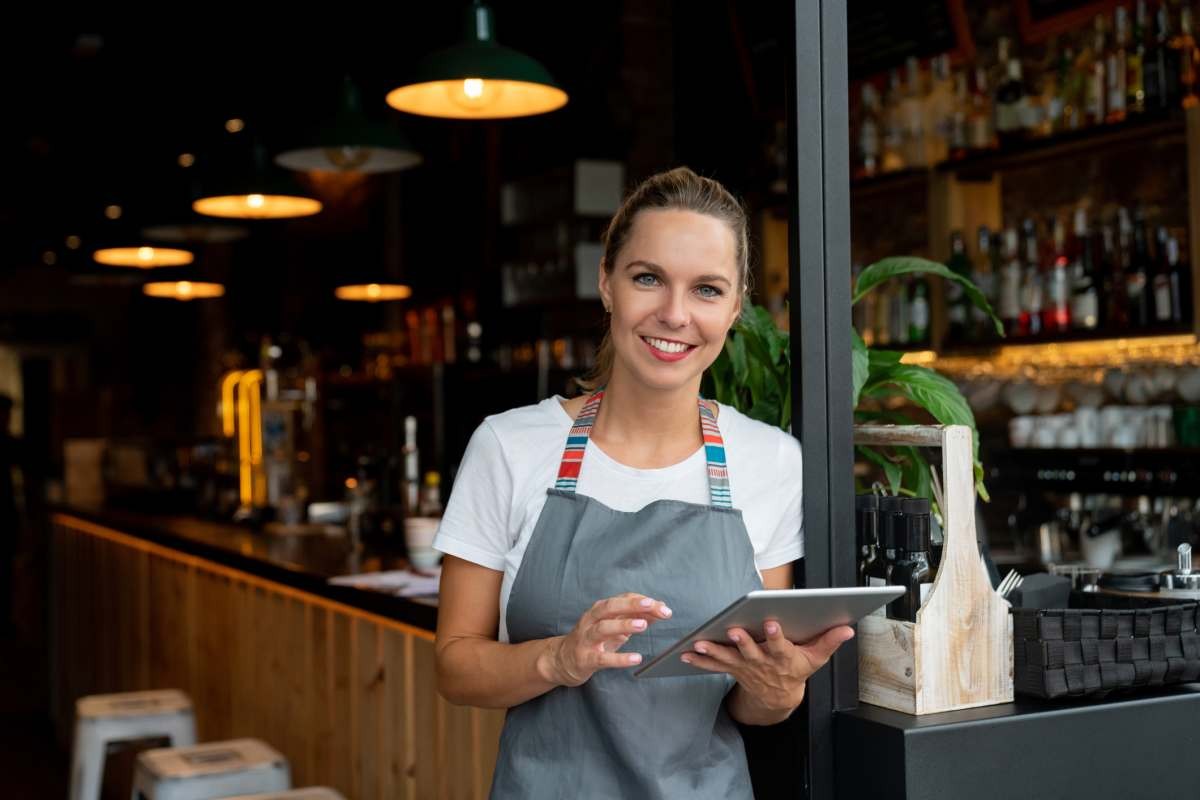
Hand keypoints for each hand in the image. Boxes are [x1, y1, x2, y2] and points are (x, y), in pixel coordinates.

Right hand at [539, 593, 672, 686]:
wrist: (562, 660)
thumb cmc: (593, 640)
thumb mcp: (614, 626)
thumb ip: (636, 616)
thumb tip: (660, 606)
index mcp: (600, 610)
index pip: (622, 599)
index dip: (642, 602)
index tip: (663, 607)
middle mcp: (591, 620)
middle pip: (610, 607)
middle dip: (632, 605)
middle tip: (652, 606)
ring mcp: (586, 639)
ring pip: (603, 628)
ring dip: (623, 625)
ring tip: (643, 625)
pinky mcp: (585, 658)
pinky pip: (602, 658)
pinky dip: (619, 658)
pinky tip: (635, 658)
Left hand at [683, 621, 853, 711]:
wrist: (778, 697)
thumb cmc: (796, 670)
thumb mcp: (816, 658)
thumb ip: (829, 641)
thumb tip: (847, 627)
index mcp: (783, 657)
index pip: (780, 645)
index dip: (776, 636)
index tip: (773, 622)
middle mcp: (762, 663)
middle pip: (751, 651)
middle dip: (742, 641)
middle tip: (733, 630)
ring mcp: (744, 667)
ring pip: (728, 658)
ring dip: (713, 651)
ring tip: (699, 643)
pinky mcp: (732, 669)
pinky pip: (713, 665)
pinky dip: (699, 660)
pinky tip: (684, 653)